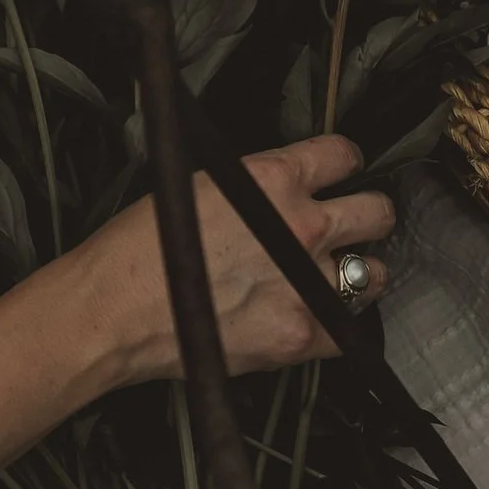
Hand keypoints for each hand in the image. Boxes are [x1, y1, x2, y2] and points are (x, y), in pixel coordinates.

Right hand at [61, 135, 394, 384]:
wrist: (113, 310)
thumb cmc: (137, 251)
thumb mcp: (196, 183)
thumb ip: (252, 185)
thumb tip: (274, 189)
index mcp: (273, 180)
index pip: (342, 155)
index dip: (345, 163)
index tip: (344, 172)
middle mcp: (299, 227)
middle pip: (375, 213)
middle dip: (367, 217)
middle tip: (356, 225)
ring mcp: (304, 283)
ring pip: (373, 274)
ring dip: (361, 272)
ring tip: (341, 277)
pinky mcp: (297, 333)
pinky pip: (347, 332)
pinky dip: (337, 327)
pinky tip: (319, 319)